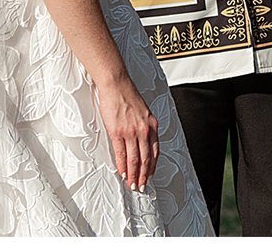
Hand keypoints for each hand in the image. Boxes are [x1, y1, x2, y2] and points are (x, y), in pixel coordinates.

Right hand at [94, 76, 159, 191]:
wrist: (116, 84)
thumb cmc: (127, 95)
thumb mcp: (143, 112)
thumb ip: (144, 127)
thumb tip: (141, 142)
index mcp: (152, 126)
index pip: (155, 152)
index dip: (152, 167)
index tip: (149, 176)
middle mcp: (144, 130)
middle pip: (145, 159)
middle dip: (143, 175)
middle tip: (141, 186)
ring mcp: (131, 132)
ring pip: (134, 159)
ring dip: (133, 174)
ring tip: (131, 184)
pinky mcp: (117, 131)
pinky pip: (121, 153)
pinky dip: (122, 165)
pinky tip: (122, 172)